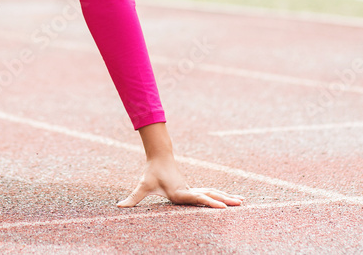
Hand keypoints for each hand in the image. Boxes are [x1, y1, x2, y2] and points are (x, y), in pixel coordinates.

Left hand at [117, 155, 244, 208]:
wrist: (160, 156)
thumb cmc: (151, 172)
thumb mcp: (142, 186)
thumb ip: (133, 198)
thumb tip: (119, 206)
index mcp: (180, 192)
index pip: (197, 198)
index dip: (210, 203)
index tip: (222, 207)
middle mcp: (189, 190)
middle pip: (211, 195)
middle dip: (225, 200)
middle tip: (240, 204)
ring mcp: (193, 189)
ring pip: (213, 193)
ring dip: (227, 197)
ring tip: (243, 202)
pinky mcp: (193, 189)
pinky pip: (211, 193)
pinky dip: (222, 196)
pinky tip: (232, 199)